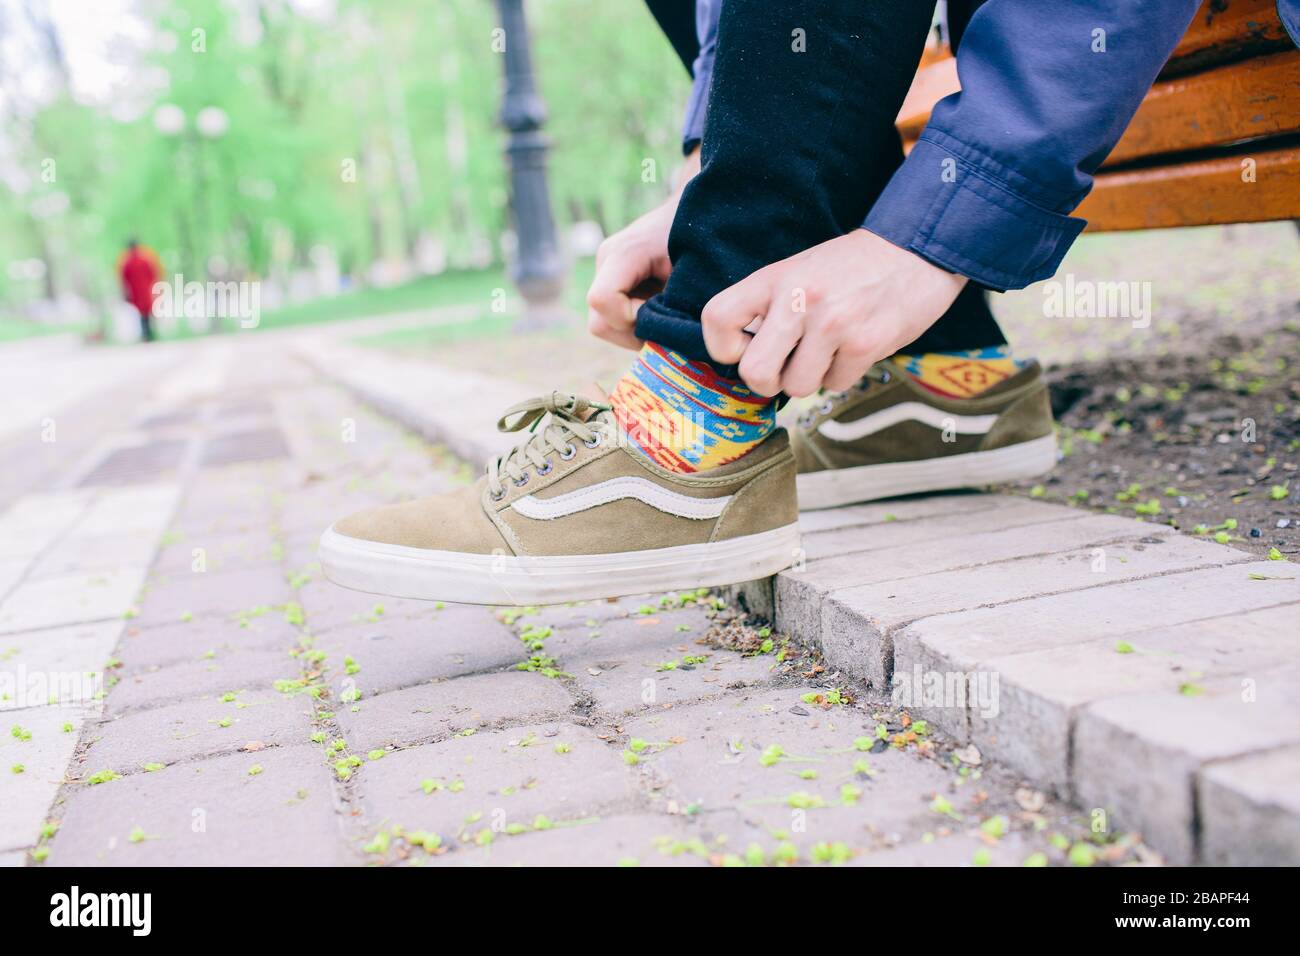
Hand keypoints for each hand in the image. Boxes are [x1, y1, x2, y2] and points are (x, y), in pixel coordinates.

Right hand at [586, 148, 700, 350]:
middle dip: (635, 333)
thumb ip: (679, 304)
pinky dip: (636, 325)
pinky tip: (660, 311)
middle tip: (668, 324)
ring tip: (666, 315)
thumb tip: (675, 344)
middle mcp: (606, 262)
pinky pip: (612, 320)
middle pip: (600, 323)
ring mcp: (605, 272)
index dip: (631, 319)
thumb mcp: (695, 271)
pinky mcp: (611, 282)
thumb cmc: (701, 238)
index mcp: (623, 252)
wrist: (698, 210)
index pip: (603, 300)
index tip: (663, 312)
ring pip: (603, 326)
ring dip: (635, 331)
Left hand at [701, 229, 967, 397]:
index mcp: (774, 278)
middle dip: (769, 381)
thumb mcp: (798, 271)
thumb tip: (745, 359)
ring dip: (812, 377)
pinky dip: (843, 374)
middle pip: (754, 372)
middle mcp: (798, 299)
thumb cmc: (850, 268)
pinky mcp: (865, 343)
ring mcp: (832, 323)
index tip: (746, 348)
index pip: (717, 318)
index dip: (724, 347)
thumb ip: (768, 307)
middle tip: (786, 367)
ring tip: (829, 349)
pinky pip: (836, 385)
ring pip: (797, 386)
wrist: (916, 247)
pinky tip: (855, 346)